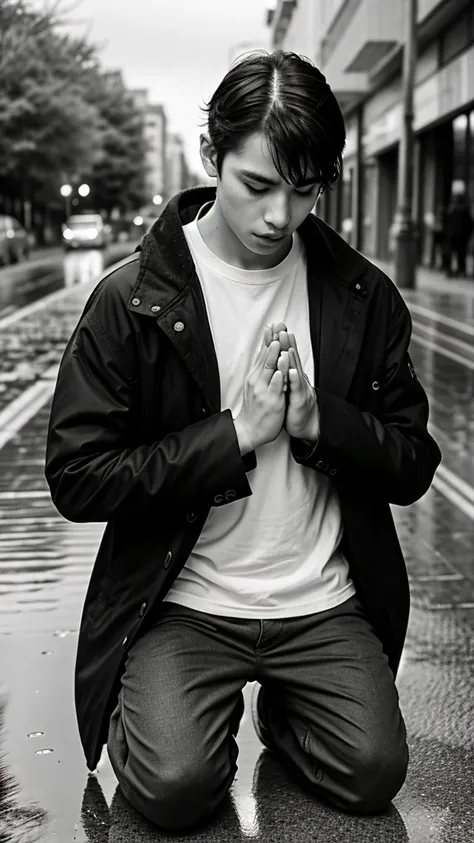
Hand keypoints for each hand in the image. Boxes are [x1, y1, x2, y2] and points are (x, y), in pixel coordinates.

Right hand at [233, 326, 285, 453]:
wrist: (248, 430)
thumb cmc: (255, 407)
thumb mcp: (256, 385)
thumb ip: (262, 370)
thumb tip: (266, 353)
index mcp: (255, 376)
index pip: (262, 353)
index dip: (268, 338)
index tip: (273, 324)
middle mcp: (257, 380)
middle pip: (266, 357)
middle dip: (273, 341)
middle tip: (278, 326)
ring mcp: (264, 390)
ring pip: (270, 370)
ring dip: (274, 356)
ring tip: (278, 343)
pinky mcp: (271, 401)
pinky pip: (275, 387)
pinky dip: (279, 377)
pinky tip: (282, 369)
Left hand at [267, 322, 319, 440]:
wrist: (304, 423)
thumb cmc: (294, 404)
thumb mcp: (287, 384)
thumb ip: (284, 370)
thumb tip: (278, 356)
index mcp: (292, 374)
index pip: (286, 354)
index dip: (282, 340)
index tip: (276, 326)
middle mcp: (297, 378)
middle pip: (291, 357)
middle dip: (286, 342)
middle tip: (281, 328)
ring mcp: (300, 388)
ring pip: (295, 370)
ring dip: (291, 356)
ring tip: (287, 344)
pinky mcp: (300, 400)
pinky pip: (297, 389)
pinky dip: (294, 380)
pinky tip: (291, 371)